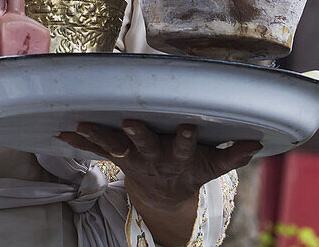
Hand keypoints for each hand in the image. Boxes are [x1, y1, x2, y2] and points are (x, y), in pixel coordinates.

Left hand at [59, 120, 260, 221]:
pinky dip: (79, 141)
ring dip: (98, 136)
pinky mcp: (117, 156)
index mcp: (178, 158)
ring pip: (114, 146)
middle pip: (145, 145)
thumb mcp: (213, 167)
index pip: (185, 148)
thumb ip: (233, 155)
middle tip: (130, 122)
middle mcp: (153, 158)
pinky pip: (95, 148)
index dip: (187, 140)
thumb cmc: (190, 170)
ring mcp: (133, 158)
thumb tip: (257, 143)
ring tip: (82, 125)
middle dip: (138, 134)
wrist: (163, 196)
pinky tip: (61, 133)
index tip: (189, 127)